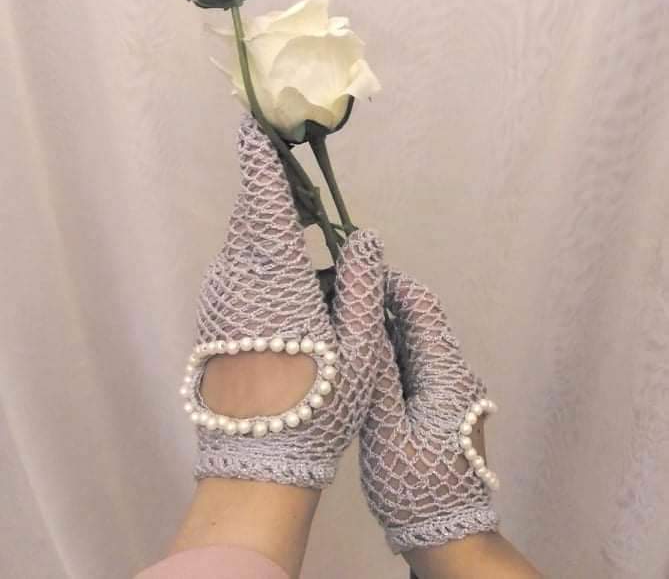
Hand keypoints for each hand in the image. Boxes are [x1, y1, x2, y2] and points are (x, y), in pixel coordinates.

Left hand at [181, 114, 385, 488]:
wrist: (258, 461)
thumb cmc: (319, 402)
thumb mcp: (360, 343)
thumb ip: (363, 281)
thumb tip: (362, 237)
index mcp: (274, 275)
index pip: (264, 198)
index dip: (260, 158)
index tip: (255, 124)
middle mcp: (237, 277)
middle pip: (251, 214)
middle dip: (272, 187)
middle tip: (303, 177)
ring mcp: (220, 298)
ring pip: (243, 242)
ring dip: (269, 221)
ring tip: (304, 219)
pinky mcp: (214, 319)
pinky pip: (238, 268)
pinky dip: (261, 252)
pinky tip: (288, 269)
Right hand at [359, 267, 499, 552]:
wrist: (448, 534)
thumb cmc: (416, 485)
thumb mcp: (387, 430)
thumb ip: (377, 374)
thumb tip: (365, 320)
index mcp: (447, 374)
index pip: (423, 308)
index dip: (392, 283)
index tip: (355, 271)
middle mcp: (453, 374)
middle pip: (419, 321)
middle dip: (382, 301)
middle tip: (337, 294)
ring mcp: (448, 389)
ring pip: (414, 342)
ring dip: (382, 326)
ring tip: (340, 318)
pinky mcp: (438, 404)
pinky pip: (412, 364)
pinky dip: (387, 352)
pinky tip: (357, 355)